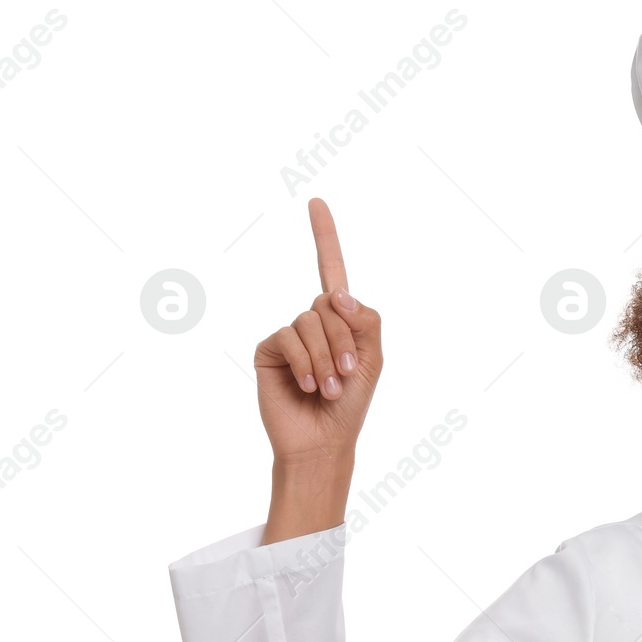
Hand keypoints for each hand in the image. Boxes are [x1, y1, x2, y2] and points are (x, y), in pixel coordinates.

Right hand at [253, 198, 382, 468]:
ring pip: (310, 320)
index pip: (331, 271)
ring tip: (330, 387)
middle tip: (348, 374)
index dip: (325, 236)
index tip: (316, 202)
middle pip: (330, 303)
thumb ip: (365, 322)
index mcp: (340, 320)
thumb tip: (337, 294)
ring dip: (327, 356)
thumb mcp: (372, 360)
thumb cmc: (352, 404)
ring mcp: (289, 334)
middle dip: (344, 340)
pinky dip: (306, 361)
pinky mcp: (269, 349)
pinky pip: (288, 336)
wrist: (323, 439)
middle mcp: (312, 321)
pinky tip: (311, 385)